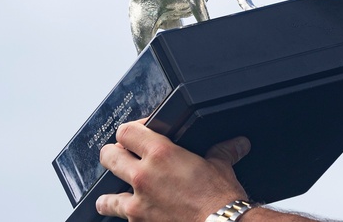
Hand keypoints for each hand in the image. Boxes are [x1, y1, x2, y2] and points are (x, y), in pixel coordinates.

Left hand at [96, 120, 249, 221]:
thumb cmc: (219, 198)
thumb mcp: (221, 166)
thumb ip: (223, 151)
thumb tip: (237, 144)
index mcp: (161, 153)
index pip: (126, 131)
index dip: (131, 130)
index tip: (140, 134)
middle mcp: (144, 176)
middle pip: (108, 156)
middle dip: (113, 155)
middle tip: (124, 157)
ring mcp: (138, 202)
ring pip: (105, 195)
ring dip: (110, 192)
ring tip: (117, 192)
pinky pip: (120, 218)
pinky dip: (125, 216)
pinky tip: (132, 214)